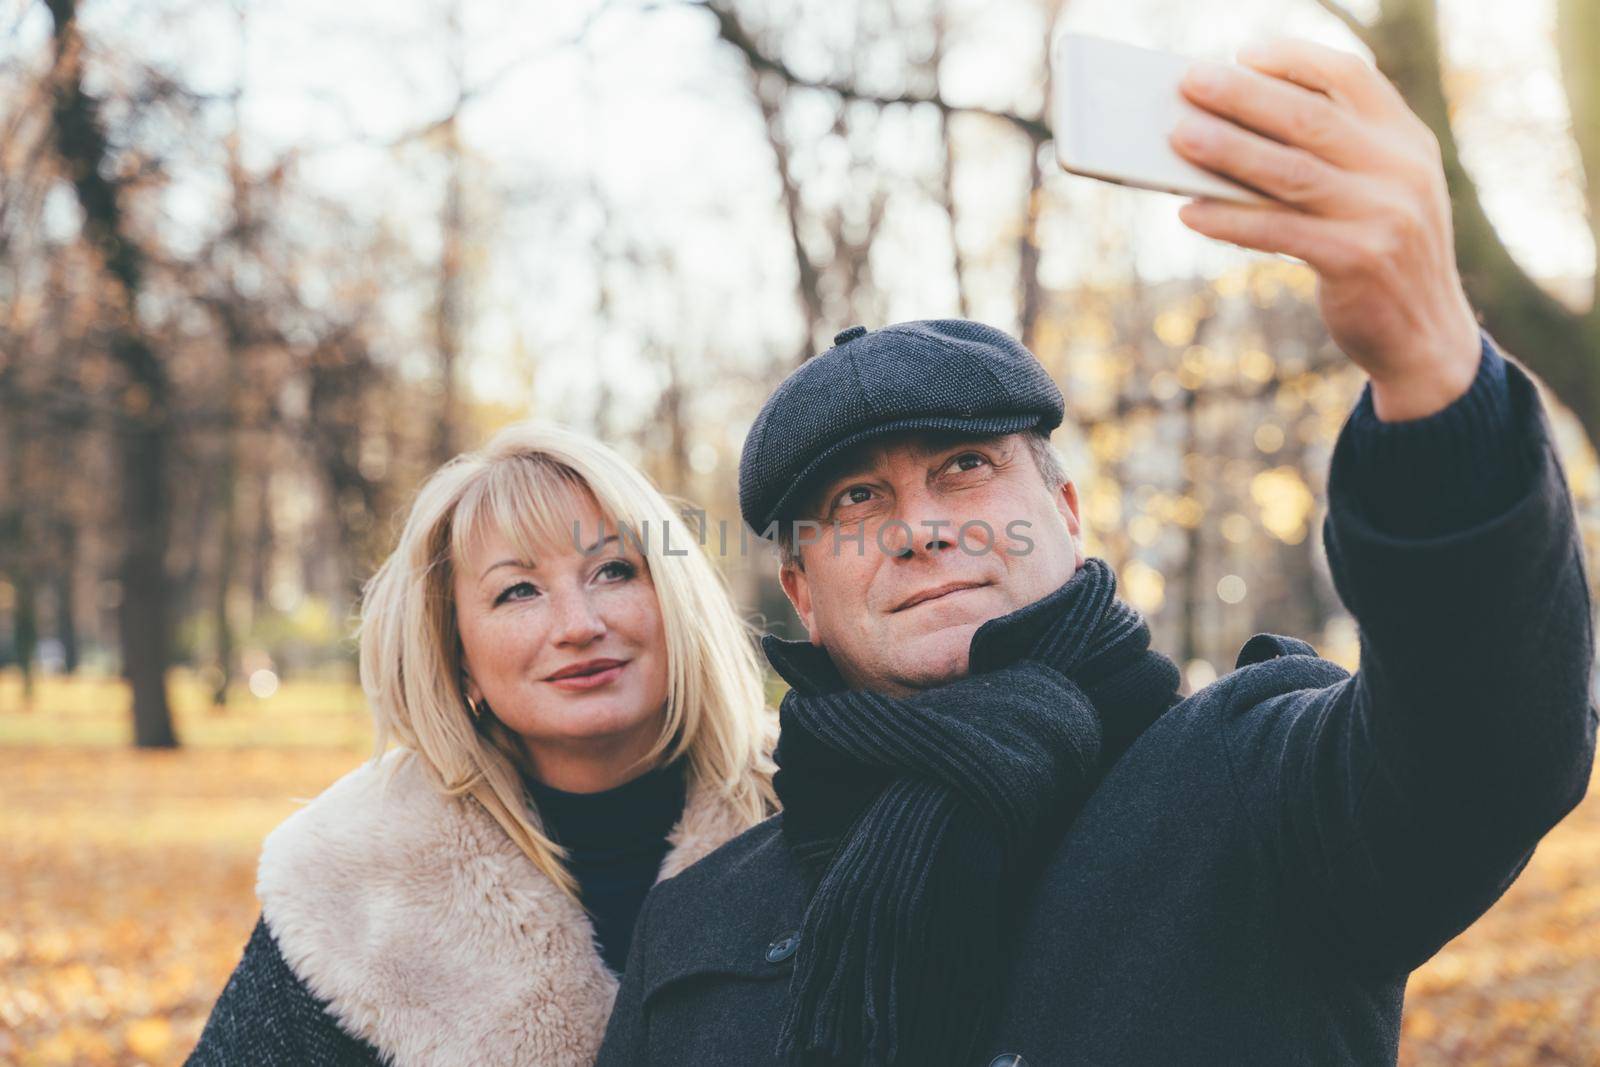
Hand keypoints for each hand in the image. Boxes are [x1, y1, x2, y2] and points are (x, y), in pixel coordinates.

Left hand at [1170, 38, 1481, 420]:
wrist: (1427, 337)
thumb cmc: (1380, 255)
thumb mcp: (1377, 193)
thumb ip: (1331, 157)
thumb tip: (1230, 131)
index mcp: (1407, 139)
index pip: (1352, 76)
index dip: (1295, 58)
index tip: (1243, 51)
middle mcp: (1401, 169)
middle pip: (1309, 118)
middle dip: (1243, 96)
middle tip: (1189, 81)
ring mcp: (1383, 215)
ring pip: (1289, 172)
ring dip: (1227, 151)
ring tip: (1177, 136)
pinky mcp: (1358, 261)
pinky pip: (1278, 232)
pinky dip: (1229, 220)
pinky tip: (1189, 212)